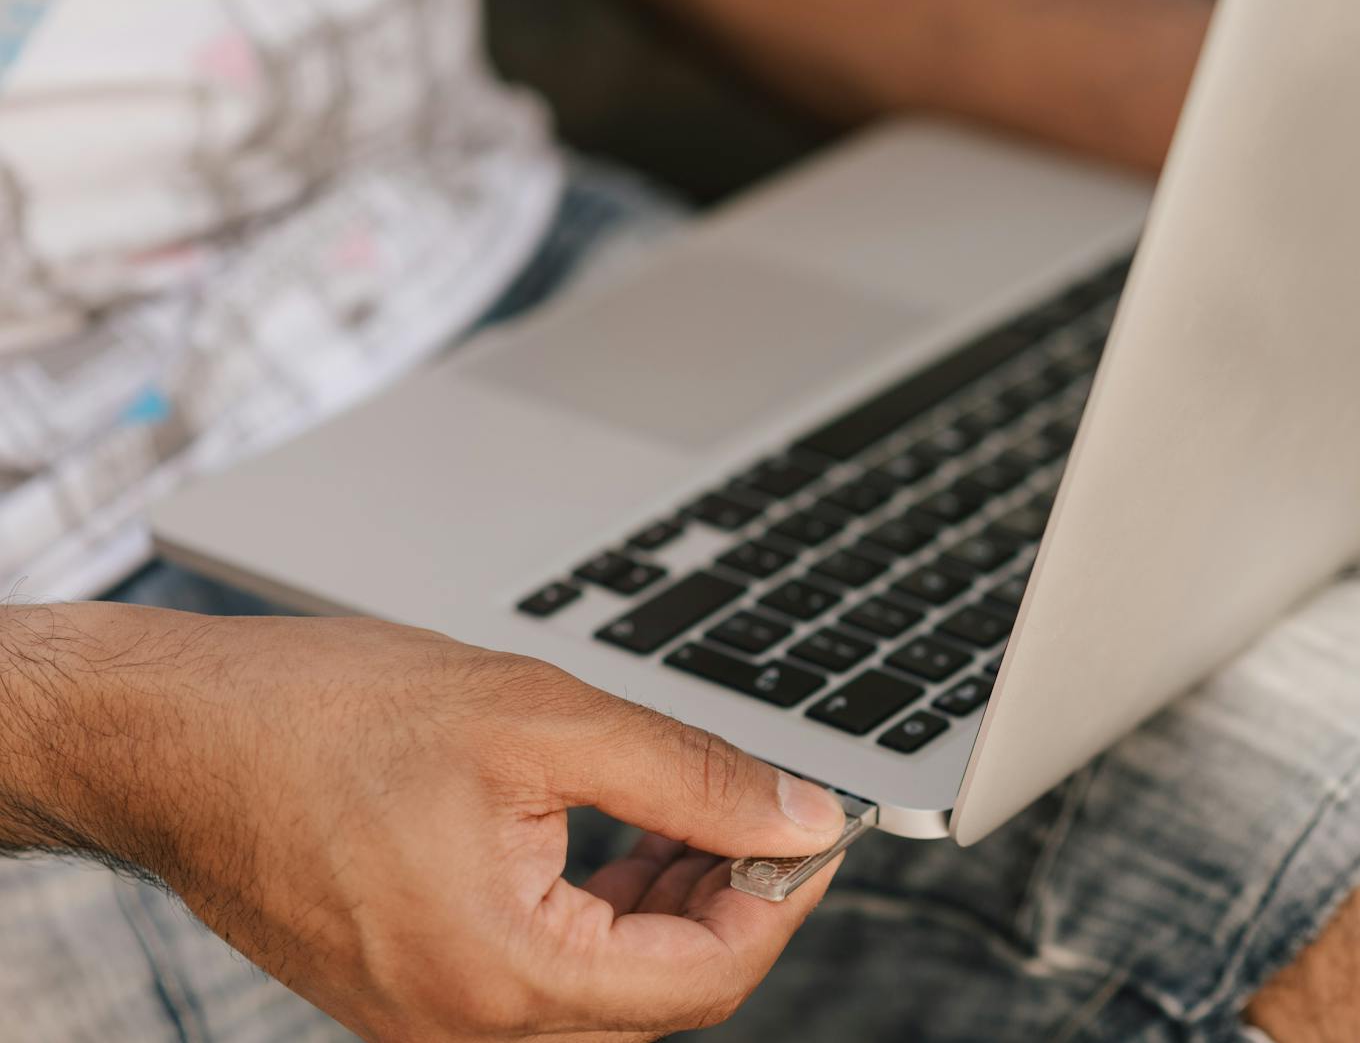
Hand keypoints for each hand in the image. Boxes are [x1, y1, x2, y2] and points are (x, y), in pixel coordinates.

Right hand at [30, 606, 848, 1040]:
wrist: (173, 740)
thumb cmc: (321, 719)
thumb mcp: (542, 719)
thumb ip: (692, 780)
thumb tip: (801, 818)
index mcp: (502, 977)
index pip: (706, 979)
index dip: (781, 896)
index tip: (815, 826)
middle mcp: (466, 1030)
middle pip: (664, 998)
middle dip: (729, 903)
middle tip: (760, 811)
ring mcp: (435, 1023)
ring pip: (611, 996)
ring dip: (669, 912)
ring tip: (693, 815)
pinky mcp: (416, 995)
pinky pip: (546, 983)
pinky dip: (602, 918)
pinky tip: (621, 844)